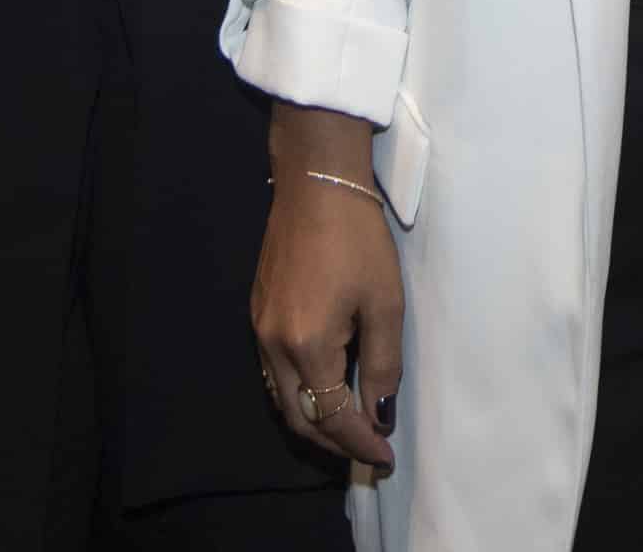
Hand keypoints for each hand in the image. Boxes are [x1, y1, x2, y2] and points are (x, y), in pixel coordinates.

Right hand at [252, 108, 401, 470]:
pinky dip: (299, 392)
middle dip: (334, 443)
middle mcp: (273, 346)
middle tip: (368, 452)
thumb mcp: (385, 303)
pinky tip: (324, 388)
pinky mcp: (257, 312)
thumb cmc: (358, 238)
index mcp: (307, 346)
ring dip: (314, 420)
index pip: (333, 417)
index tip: (384, 459)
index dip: (360, 444)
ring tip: (351, 428)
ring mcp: (258, 329)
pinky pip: (274, 372)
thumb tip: (379, 414)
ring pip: (281, 398)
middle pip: (299, 418)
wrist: (315, 183)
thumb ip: (383, 365)